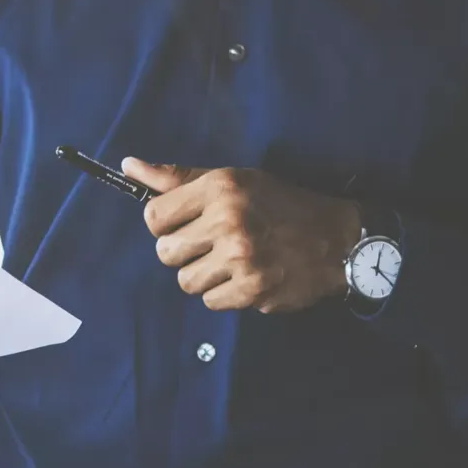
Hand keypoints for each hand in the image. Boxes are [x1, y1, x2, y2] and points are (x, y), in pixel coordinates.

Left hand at [122, 159, 362, 313]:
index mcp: (221, 187)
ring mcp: (241, 258)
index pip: (154, 216)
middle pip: (165, 253)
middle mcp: (228, 220)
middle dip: (183, 252)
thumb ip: (179, 178)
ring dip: (204, 275)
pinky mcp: (253, 290)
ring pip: (186, 281)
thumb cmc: (281, 205)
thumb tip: (129, 166)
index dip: (165, 225)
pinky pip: (210, 301)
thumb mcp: (234, 181)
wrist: (338, 239)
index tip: (185, 224)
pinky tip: (246, 277)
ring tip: (232, 261)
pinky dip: (225, 294)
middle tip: (211, 245)